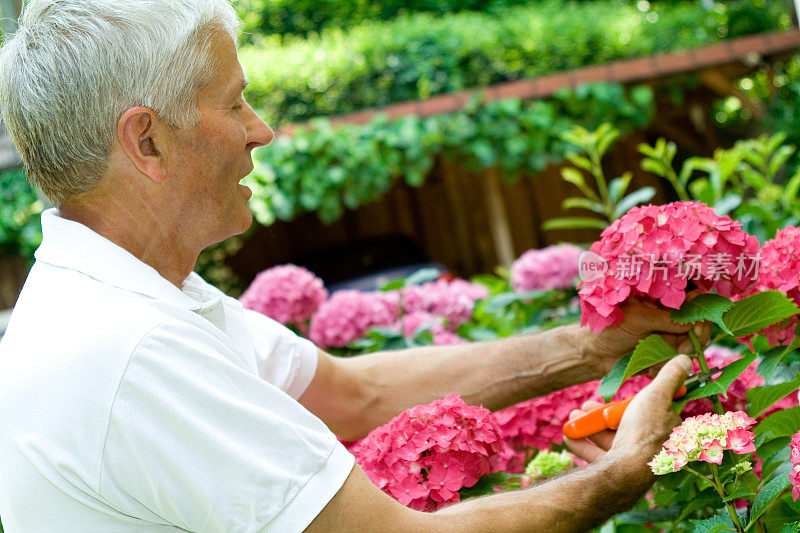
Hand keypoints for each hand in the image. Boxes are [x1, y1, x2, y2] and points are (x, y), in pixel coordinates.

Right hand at [564, 355, 689, 469]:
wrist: (625, 471)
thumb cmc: (644, 431)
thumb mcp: (657, 395)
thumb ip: (669, 377)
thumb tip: (685, 359)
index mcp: (668, 432)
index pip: (651, 412)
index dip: (629, 403)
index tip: (613, 398)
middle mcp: (654, 450)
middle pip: (625, 425)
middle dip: (600, 414)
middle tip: (585, 405)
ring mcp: (634, 463)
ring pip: (609, 440)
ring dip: (588, 426)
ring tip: (573, 417)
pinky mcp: (616, 474)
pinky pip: (597, 457)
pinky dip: (582, 445)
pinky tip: (568, 436)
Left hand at [583, 297, 711, 373]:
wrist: (596, 353)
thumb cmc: (610, 327)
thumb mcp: (636, 319)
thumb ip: (663, 319)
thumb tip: (692, 322)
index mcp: (661, 297)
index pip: (692, 297)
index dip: (701, 308)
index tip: (697, 323)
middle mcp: (670, 313)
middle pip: (700, 320)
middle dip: (697, 335)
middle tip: (684, 348)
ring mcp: (671, 332)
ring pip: (694, 341)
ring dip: (684, 352)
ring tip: (664, 358)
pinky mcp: (668, 351)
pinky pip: (681, 357)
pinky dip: (671, 363)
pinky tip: (653, 367)